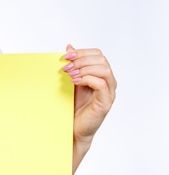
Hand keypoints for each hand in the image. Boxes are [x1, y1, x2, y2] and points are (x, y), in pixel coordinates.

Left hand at [62, 44, 116, 173]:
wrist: (72, 128)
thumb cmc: (73, 105)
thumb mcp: (71, 80)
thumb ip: (73, 64)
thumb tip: (69, 47)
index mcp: (101, 75)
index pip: (98, 54)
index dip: (81, 52)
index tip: (65, 56)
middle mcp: (109, 82)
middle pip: (101, 60)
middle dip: (81, 60)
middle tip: (66, 67)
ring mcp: (109, 93)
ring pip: (104, 70)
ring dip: (84, 69)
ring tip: (70, 75)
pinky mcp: (105, 103)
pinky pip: (101, 84)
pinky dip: (87, 79)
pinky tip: (75, 82)